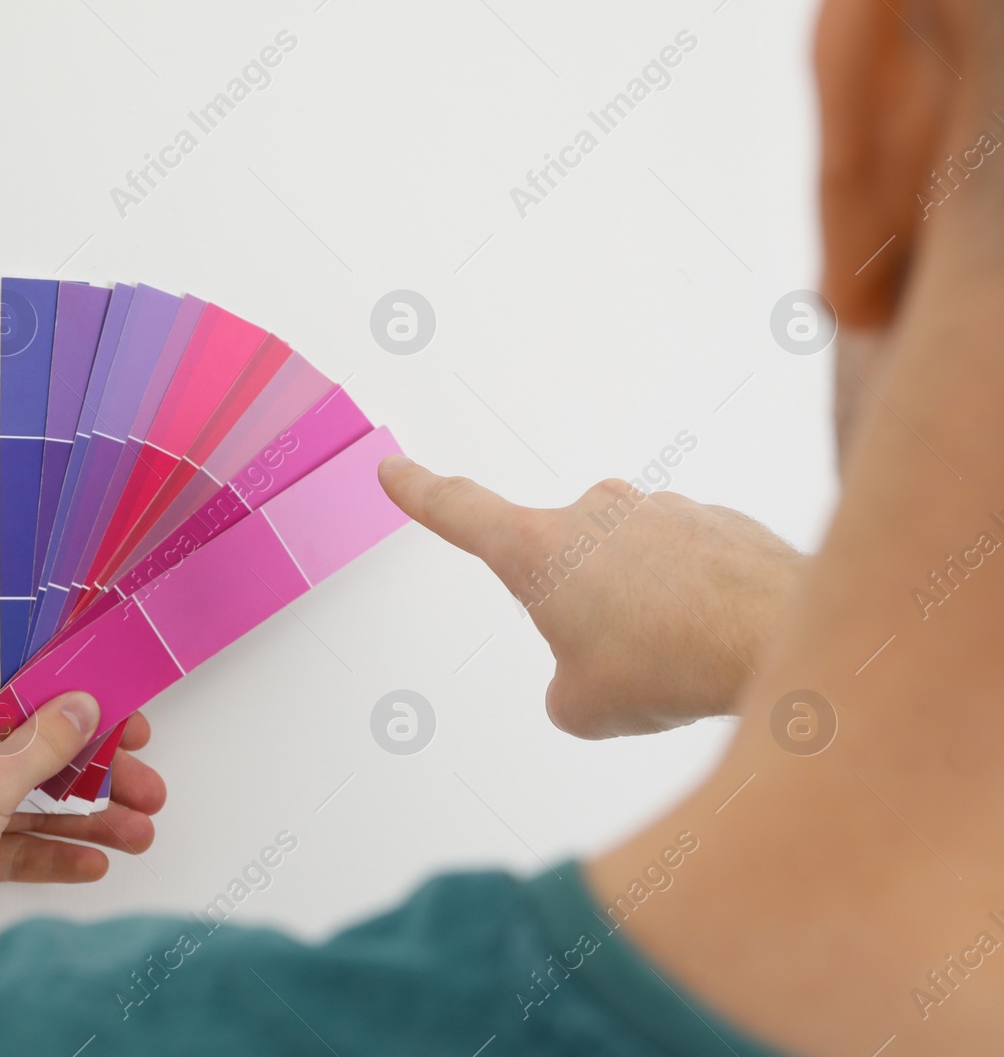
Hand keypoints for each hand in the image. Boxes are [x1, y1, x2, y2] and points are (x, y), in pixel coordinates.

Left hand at [0, 673, 165, 971]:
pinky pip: (12, 847)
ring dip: (85, 820)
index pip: (28, 695)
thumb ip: (46, 742)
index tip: (126, 721)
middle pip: (40, 755)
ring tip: (138, 835)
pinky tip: (92, 863)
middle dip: (98, 776)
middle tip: (148, 791)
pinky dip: (50, 855)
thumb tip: (81, 704)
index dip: (81, 705)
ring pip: (31, 806)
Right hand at [378, 458, 802, 737]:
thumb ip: (564, 689)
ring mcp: (661, 509)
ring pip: (632, 569)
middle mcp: (594, 512)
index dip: (420, 492)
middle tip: (617, 663)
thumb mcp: (582, 708)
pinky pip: (688, 569)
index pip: (458, 510)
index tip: (396, 468)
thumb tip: (590, 677)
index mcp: (538, 548)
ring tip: (679, 661)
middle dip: (581, 611)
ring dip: (644, 611)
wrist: (781, 636)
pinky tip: (718, 642)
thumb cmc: (673, 664)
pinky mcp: (717, 521)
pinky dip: (695, 605)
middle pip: (563, 563)